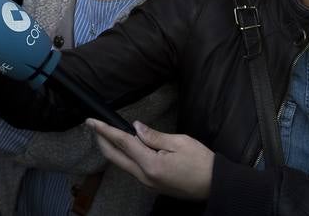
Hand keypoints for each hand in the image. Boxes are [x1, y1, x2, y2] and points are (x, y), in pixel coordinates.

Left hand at [88, 118, 213, 200]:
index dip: (105, 130)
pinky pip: (133, 170)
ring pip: (122, 164)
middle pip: (115, 157)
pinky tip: (126, 147)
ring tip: (108, 133)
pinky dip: (125, 157)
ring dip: (112, 149)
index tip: (92, 121)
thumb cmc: (202, 163)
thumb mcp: (180, 142)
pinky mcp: (153, 186)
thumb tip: (136, 127)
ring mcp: (148, 184)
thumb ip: (154, 136)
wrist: (216, 185)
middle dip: (102, 140)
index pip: (122, 143)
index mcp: (151, 165)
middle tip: (94, 126)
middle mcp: (145, 177)